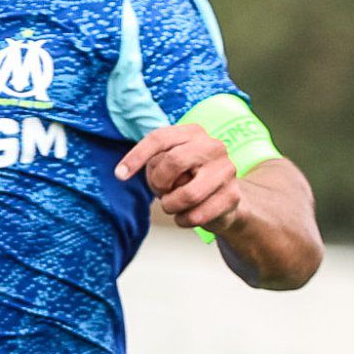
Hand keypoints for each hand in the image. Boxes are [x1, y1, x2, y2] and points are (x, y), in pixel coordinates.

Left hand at [115, 121, 243, 230]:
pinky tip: (185, 215)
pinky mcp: (232, 196)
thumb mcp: (168, 165)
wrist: (223, 200)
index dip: (136, 157)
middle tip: (161, 191)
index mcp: (193, 132)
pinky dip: (183, 220)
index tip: (120, 175)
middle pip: (172, 162)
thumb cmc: (187, 178)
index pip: (159, 139)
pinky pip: (197, 215)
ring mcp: (226, 170)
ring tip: (173, 204)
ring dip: (171, 205)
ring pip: (187, 194)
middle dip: (158, 182)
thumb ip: (154, 163)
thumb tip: (146, 174)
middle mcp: (213, 146)